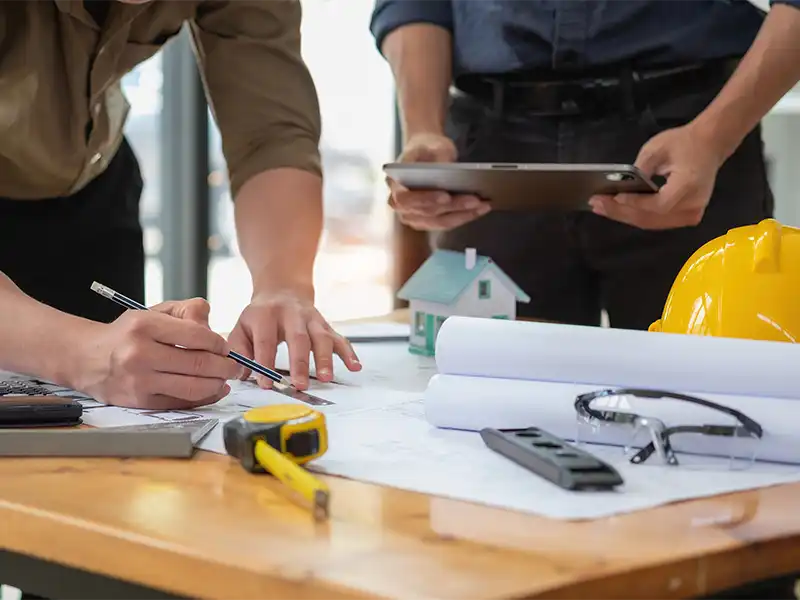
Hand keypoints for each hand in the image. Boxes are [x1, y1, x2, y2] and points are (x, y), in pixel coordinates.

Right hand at [73, 298, 241, 408]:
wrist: (86, 358)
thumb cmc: (126, 334)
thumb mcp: (152, 312)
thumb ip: (186, 311)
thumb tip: (211, 322)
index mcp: (144, 326)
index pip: (196, 335)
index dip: (218, 343)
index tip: (225, 347)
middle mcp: (140, 354)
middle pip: (198, 363)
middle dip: (224, 366)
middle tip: (234, 365)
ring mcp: (139, 381)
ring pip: (193, 387)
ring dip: (217, 384)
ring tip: (225, 378)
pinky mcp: (140, 402)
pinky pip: (181, 403)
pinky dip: (203, 398)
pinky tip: (214, 390)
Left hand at [227, 285, 361, 389]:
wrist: (282, 290)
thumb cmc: (260, 316)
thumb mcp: (241, 327)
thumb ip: (238, 351)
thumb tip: (240, 374)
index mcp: (265, 314)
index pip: (265, 340)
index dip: (265, 362)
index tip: (266, 383)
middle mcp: (291, 314)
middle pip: (298, 338)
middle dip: (300, 363)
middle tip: (299, 384)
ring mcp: (312, 319)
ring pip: (321, 337)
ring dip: (325, 358)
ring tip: (326, 378)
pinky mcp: (325, 325)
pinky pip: (340, 339)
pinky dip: (349, 353)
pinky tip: (355, 366)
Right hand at [388, 132, 490, 230]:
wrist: (426, 154)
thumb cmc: (425, 149)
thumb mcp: (430, 145)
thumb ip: (436, 157)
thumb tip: (448, 171)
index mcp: (394, 185)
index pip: (406, 199)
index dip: (426, 200)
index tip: (445, 196)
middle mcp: (401, 206)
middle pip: (428, 212)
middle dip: (454, 207)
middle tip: (475, 200)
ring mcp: (414, 216)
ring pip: (440, 222)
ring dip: (463, 215)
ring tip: (483, 205)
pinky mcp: (429, 221)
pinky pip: (447, 222)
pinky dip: (465, 216)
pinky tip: (481, 208)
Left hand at [588, 124, 724, 228]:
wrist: (710, 144)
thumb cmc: (684, 143)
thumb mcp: (657, 149)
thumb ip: (640, 169)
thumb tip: (620, 187)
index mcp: (688, 187)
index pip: (657, 204)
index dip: (633, 204)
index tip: (611, 198)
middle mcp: (692, 206)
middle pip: (650, 218)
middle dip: (620, 212)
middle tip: (596, 204)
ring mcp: (691, 214)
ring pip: (651, 222)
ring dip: (625, 216)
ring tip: (602, 208)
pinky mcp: (686, 216)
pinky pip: (657, 221)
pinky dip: (637, 216)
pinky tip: (618, 210)